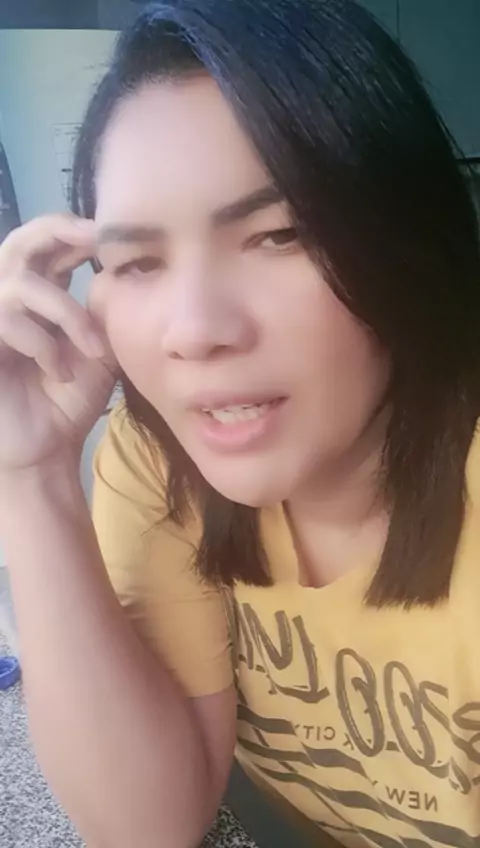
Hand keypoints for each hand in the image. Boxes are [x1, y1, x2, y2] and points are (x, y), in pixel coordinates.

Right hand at [0, 214, 117, 473]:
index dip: (75, 230)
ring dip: (66, 313)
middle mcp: (10, 299)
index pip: (49, 245)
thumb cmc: (69, 402)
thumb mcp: (99, 351)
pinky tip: (58, 372)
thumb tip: (118, 270)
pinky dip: (42, 343)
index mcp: (41, 295)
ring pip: (22, 283)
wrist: (45, 449)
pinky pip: (7, 319)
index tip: (111, 235)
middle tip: (95, 239)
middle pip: (21, 240)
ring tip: (92, 350)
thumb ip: (103, 312)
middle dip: (58, 231)